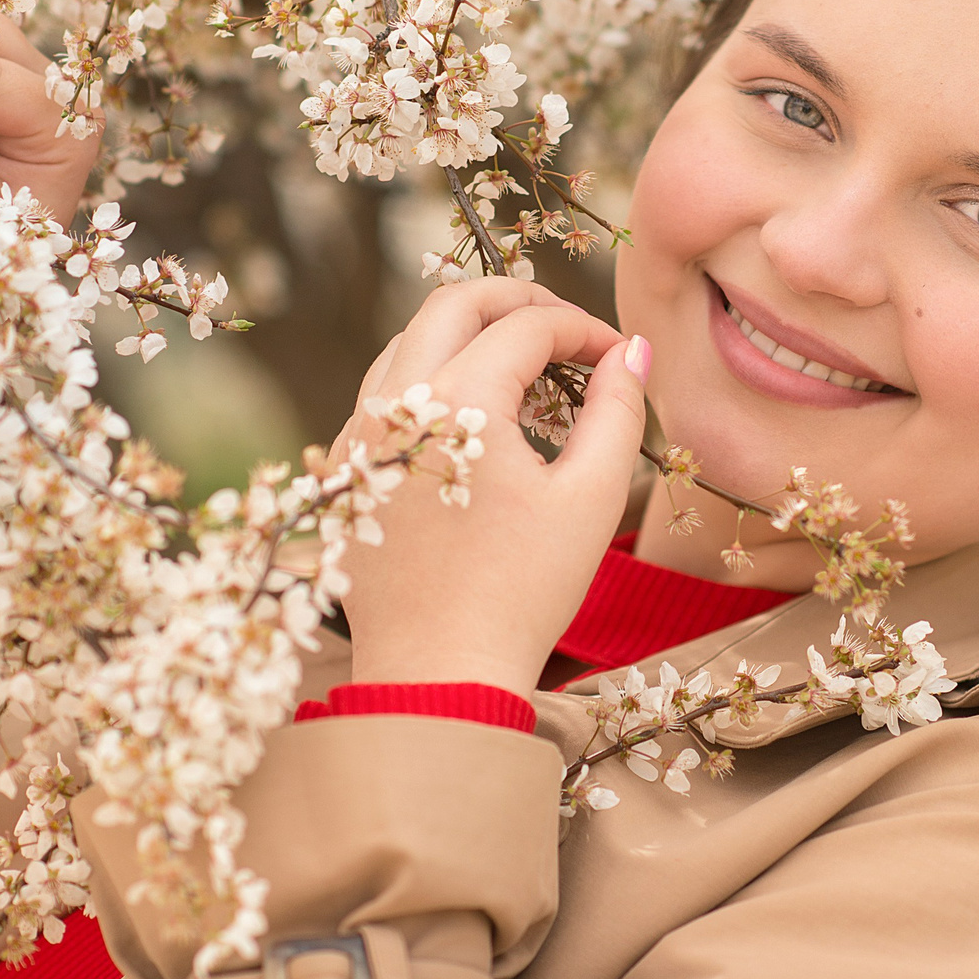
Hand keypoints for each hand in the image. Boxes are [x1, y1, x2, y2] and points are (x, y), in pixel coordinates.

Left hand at [334, 277, 649, 695]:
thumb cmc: (522, 593)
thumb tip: (632, 352)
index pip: (528, 327)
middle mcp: (393, 402)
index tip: (620, 356)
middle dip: (520, 302)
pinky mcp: (346, 471)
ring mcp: (360, 436)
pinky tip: (475, 413)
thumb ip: (616, 409)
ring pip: (410, 340)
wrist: (439, 676)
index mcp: (456, 400)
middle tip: (569, 330)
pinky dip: (432, 377)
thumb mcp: (589, 498)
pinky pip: (385, 392)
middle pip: (454, 303)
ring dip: (470, 333)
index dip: (585, 330)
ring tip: (526, 363)